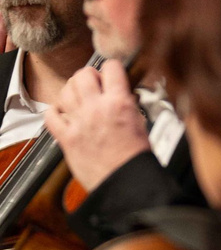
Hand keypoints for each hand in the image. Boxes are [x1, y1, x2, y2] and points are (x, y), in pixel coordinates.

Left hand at [44, 60, 150, 188]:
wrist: (125, 182)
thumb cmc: (136, 159)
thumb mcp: (142, 124)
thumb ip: (128, 106)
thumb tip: (123, 98)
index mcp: (120, 103)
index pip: (111, 68)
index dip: (112, 67)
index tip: (111, 72)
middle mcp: (96, 108)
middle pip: (83, 75)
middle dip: (89, 75)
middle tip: (94, 83)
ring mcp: (78, 122)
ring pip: (65, 90)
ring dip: (71, 90)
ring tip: (78, 96)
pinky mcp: (66, 137)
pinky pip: (51, 115)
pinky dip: (54, 111)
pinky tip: (63, 113)